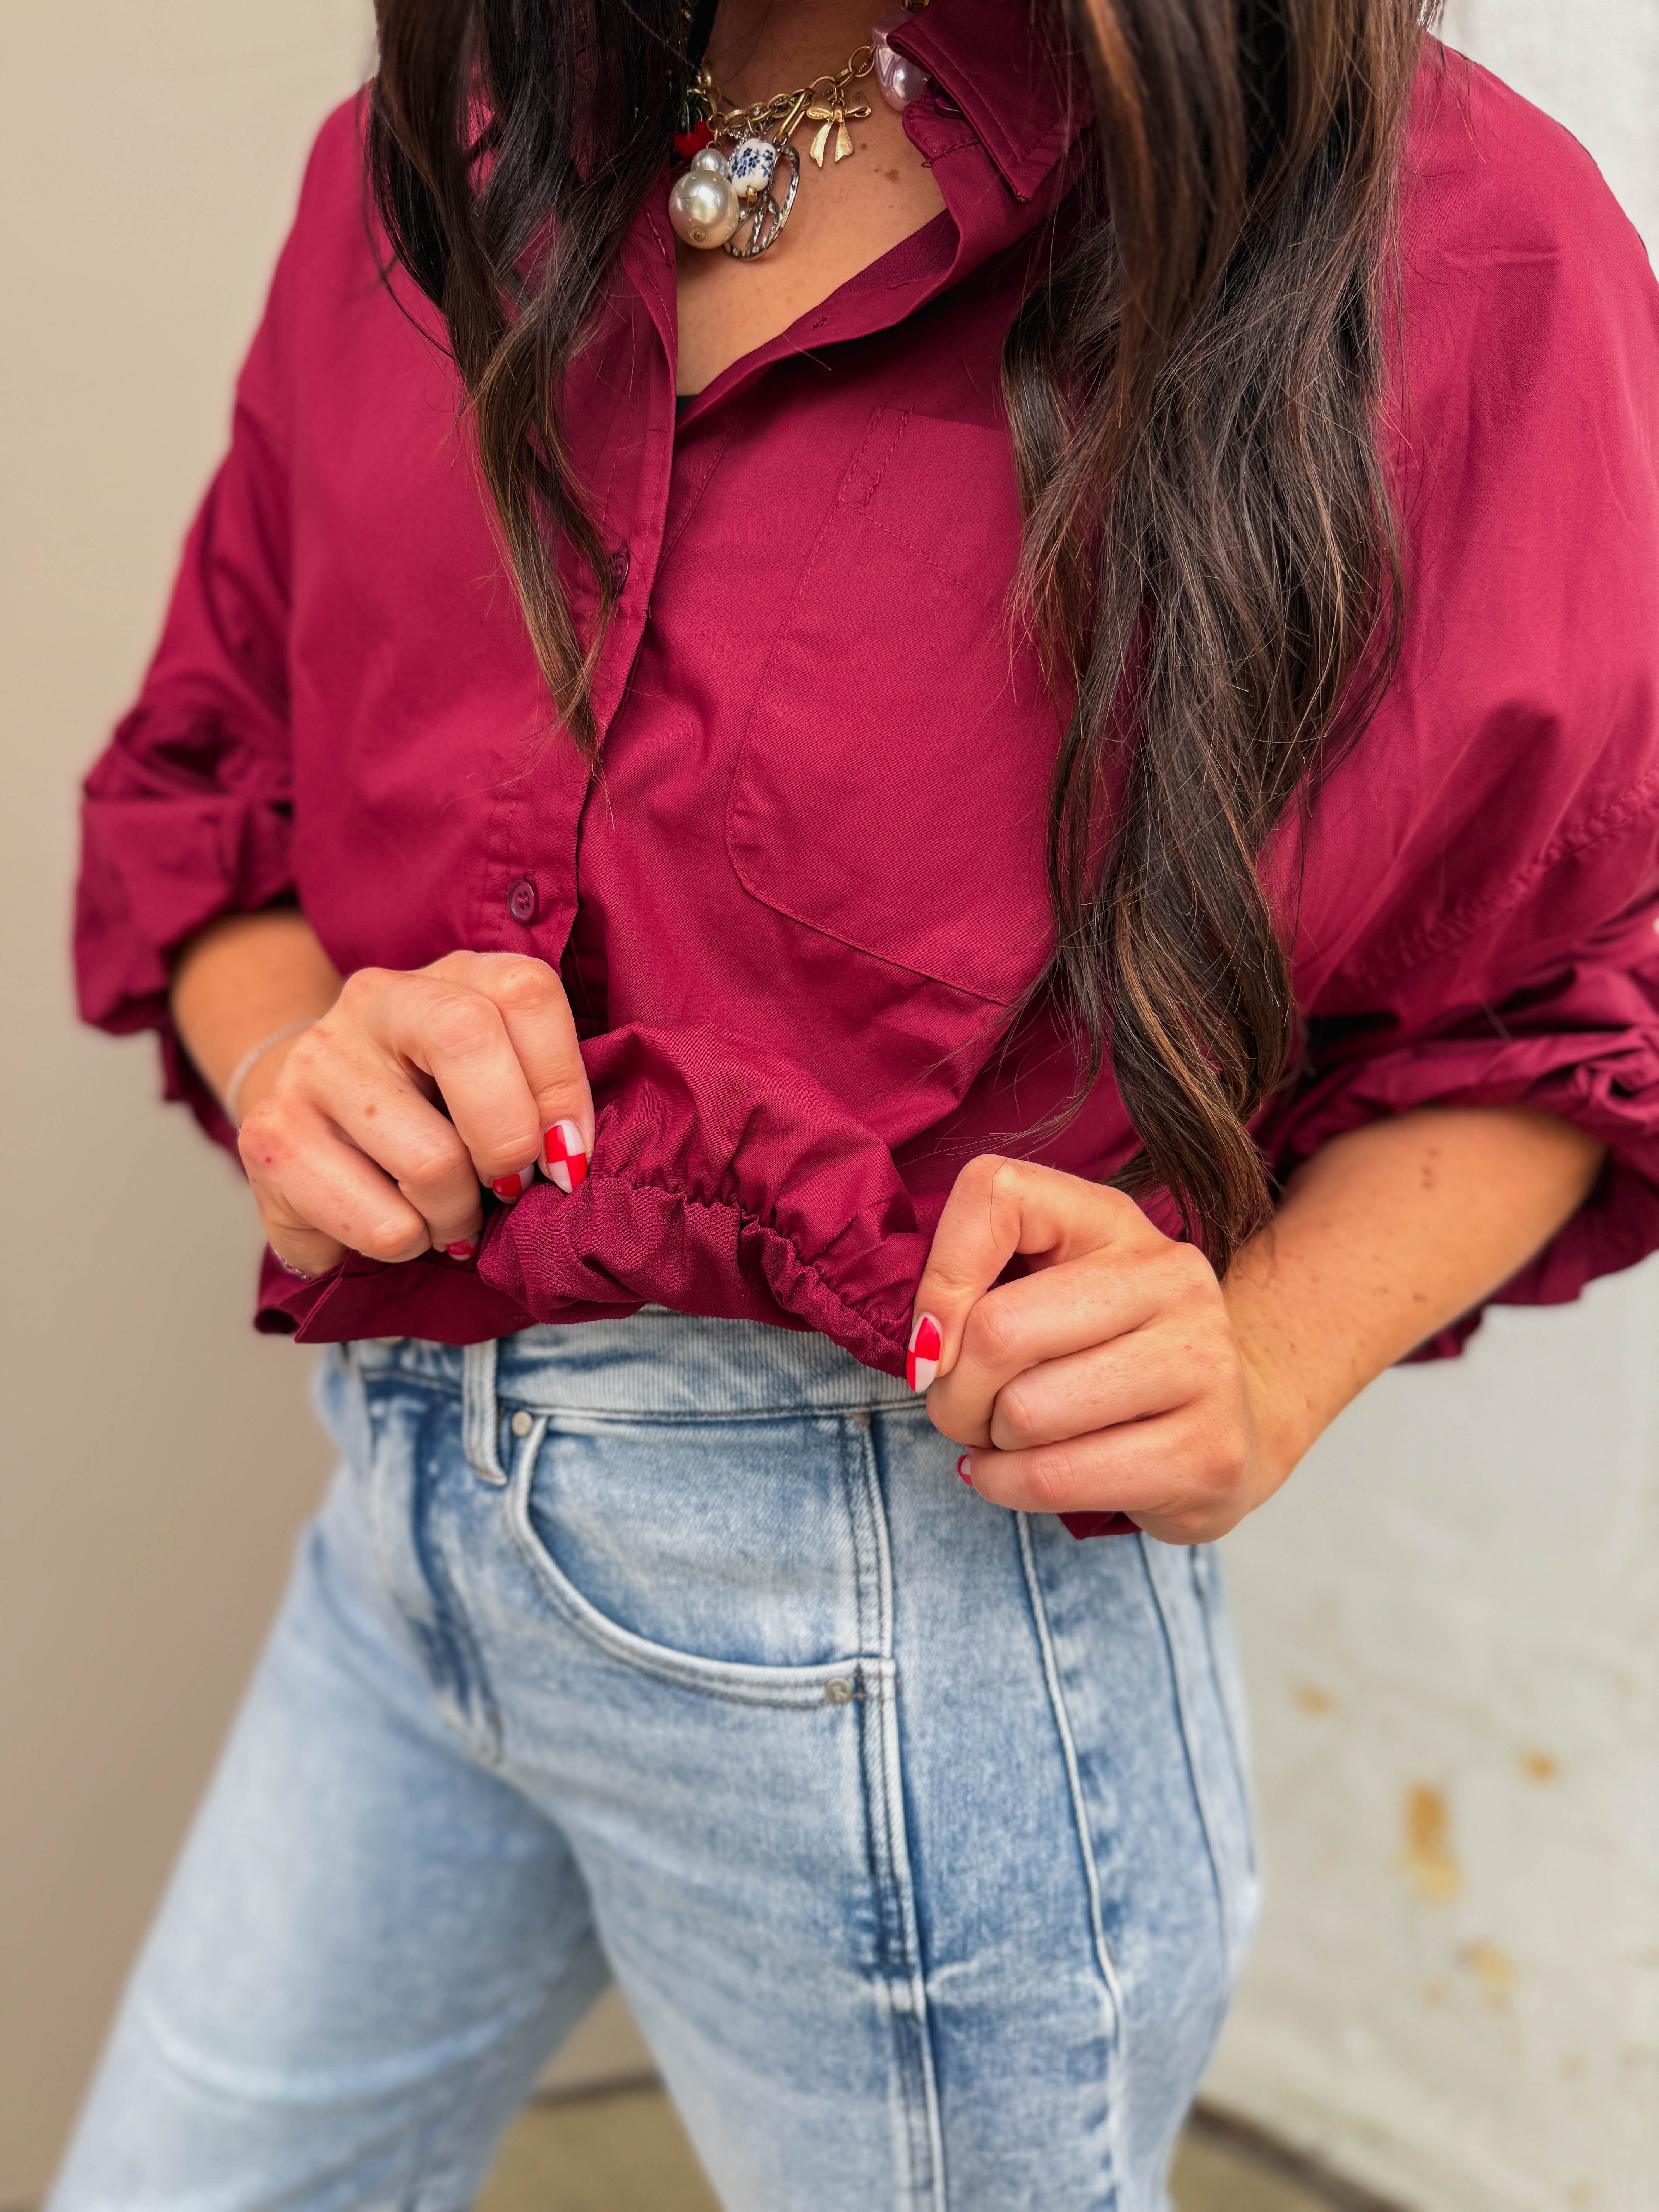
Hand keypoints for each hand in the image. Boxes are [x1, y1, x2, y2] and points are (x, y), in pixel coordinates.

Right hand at [235, 952, 592, 1278]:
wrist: (313, 1135)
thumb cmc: (431, 1117)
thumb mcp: (496, 1086)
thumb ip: (540, 1100)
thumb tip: (570, 1161)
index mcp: (447, 978)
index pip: (524, 990)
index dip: (561, 1084)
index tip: (567, 1154)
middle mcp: (373, 1001)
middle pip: (466, 1037)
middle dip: (509, 1141)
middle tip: (508, 1188)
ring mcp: (313, 1064)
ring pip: (431, 1158)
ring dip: (458, 1216)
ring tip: (448, 1217)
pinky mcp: (270, 1138)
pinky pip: (382, 1223)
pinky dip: (407, 1245)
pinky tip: (396, 1227)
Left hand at [913, 1157, 1294, 1543]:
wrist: (1224, 1428)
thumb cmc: (1101, 1356)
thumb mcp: (1042, 1292)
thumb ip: (974, 1287)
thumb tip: (925, 1350)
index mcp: (1115, 1219)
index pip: (997, 1192)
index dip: (940, 1276)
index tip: (933, 1336)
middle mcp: (1172, 1275)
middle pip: (999, 1330)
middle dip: (953, 1392)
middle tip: (964, 1410)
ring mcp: (1203, 1363)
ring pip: (1024, 1413)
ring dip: (988, 1443)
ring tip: (1011, 1438)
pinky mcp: (1206, 1453)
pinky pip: (1055, 1478)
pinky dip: (1009, 1485)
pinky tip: (1022, 1474)